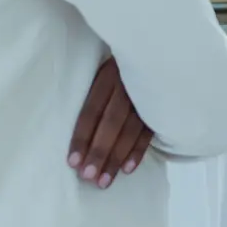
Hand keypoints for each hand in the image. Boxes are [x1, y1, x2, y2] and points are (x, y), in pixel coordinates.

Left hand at [68, 57, 153, 187]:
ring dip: (117, 157)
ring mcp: (147, 97)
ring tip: (104, 181)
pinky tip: (127, 169)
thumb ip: (93, 89)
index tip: (73, 162)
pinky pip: (149, 132)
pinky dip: (138, 151)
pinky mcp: (161, 106)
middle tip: (88, 177)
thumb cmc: (122, 62)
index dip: (82, 136)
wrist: (161, 45)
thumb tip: (65, 119)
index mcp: (108, 75)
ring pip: (130, 131)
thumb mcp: (104, 66)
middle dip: (100, 152)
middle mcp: (128, 86)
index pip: (92, 110)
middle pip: (111, 123)